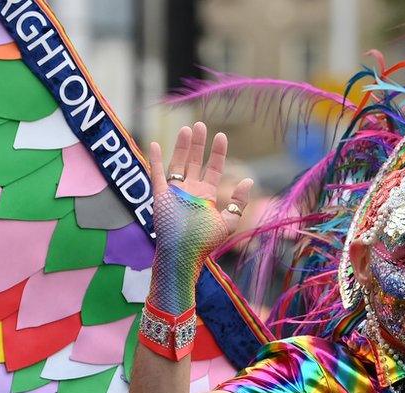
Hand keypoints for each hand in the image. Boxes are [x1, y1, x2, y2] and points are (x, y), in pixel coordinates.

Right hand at [148, 122, 253, 239]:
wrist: (182, 255)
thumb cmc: (204, 243)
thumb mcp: (227, 224)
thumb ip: (237, 204)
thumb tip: (249, 181)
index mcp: (206, 196)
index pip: (214, 169)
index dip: (218, 153)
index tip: (221, 136)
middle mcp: (191, 191)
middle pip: (195, 162)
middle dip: (199, 144)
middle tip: (201, 124)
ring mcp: (175, 192)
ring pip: (178, 163)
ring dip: (181, 146)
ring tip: (187, 129)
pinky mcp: (160, 196)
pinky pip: (157, 174)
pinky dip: (155, 159)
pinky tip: (155, 144)